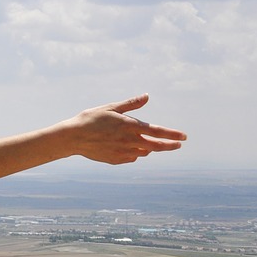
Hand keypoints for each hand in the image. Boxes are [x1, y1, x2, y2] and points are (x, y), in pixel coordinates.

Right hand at [66, 94, 185, 163]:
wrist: (72, 137)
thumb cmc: (90, 119)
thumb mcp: (110, 108)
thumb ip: (131, 104)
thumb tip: (147, 96)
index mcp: (129, 126)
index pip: (157, 131)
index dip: (172, 134)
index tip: (184, 137)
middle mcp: (129, 141)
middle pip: (156, 146)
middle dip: (169, 145)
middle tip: (178, 144)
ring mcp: (123, 152)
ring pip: (144, 152)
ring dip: (149, 148)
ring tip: (147, 143)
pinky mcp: (115, 160)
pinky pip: (131, 158)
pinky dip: (134, 153)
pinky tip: (129, 148)